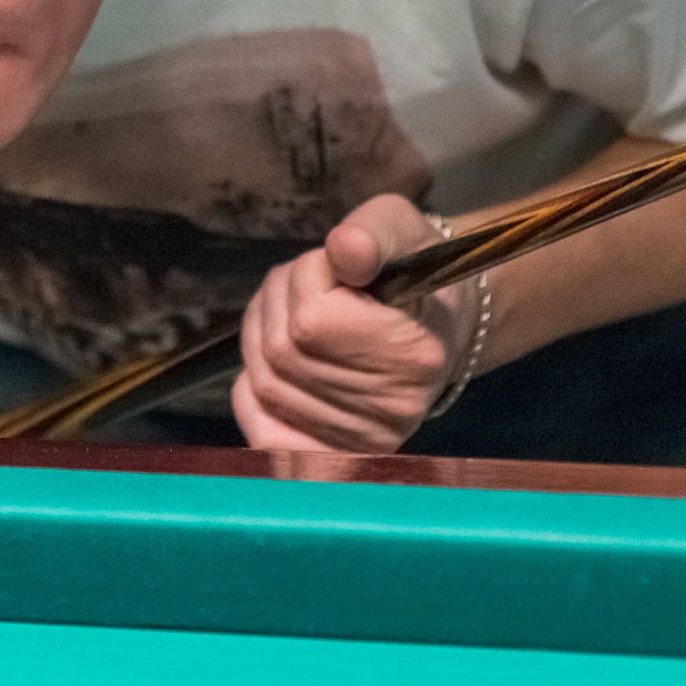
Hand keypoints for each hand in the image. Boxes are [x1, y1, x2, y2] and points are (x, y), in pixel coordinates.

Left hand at [230, 194, 478, 453]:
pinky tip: (272, 361)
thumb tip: (344, 249)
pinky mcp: (337, 455)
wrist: (434, 323)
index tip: (334, 264)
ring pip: (266, 383)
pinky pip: (265, 433)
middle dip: (277, 301)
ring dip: (260, 335)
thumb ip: (371, 234)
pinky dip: (251, 394)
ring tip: (293, 311)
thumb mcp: (399, 230)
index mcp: (416, 354)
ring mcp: (365, 439)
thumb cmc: (411, 270)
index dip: (306, 277)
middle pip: (283, 351)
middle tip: (304, 282)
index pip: (312, 319)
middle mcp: (394, 407)